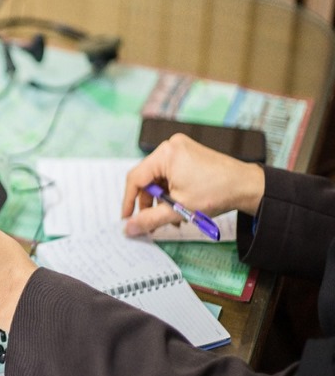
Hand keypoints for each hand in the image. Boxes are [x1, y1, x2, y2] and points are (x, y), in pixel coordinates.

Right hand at [122, 133, 264, 235]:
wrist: (248, 186)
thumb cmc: (217, 192)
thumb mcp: (179, 209)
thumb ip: (150, 219)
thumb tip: (129, 228)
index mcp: (165, 154)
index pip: (135, 178)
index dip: (128, 201)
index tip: (127, 218)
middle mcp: (170, 146)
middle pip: (147, 178)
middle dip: (149, 203)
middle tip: (150, 222)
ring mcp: (180, 149)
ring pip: (159, 178)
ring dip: (162, 200)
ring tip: (170, 218)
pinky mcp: (188, 154)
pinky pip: (170, 174)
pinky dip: (171, 191)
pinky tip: (178, 207)